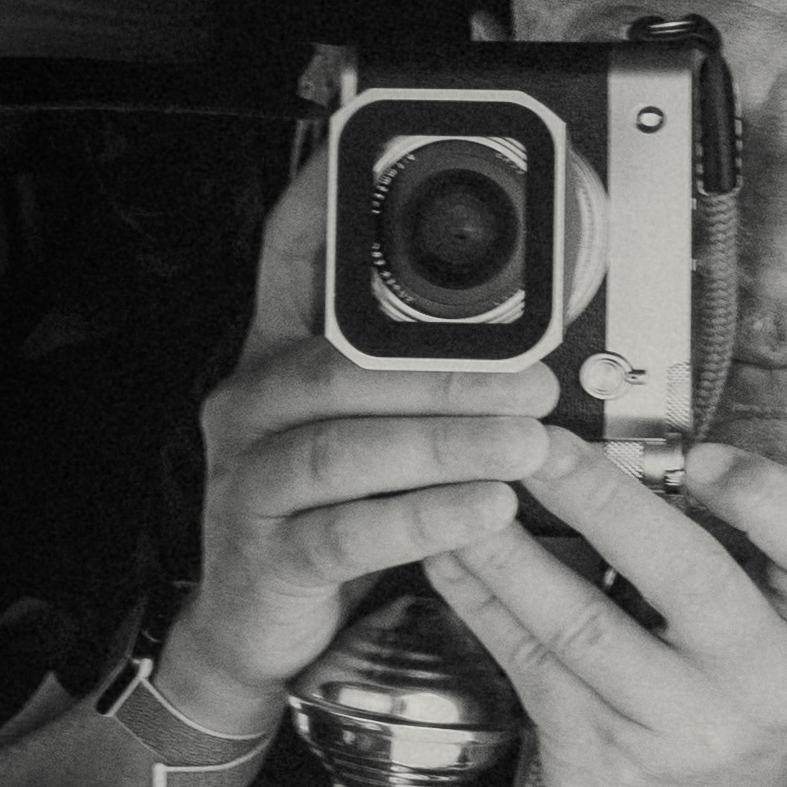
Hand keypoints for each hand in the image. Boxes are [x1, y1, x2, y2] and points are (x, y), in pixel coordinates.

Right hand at [146, 180, 561, 736]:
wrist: (259, 633)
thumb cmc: (327, 520)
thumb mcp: (365, 435)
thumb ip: (409, 378)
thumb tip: (514, 333)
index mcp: (278, 362)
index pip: (289, 260)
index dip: (323, 202)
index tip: (369, 153)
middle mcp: (252, 409)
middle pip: (338, 367)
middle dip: (447, 373)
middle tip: (536, 382)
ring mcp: (250, 482)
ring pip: (344, 448)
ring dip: (444, 443)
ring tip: (526, 446)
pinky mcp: (267, 553)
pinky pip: (346, 532)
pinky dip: (422, 520)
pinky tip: (484, 512)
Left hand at [425, 435, 786, 786]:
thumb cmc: (719, 711)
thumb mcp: (752, 638)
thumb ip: (715, 552)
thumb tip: (615, 438)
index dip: (774, 498)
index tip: (705, 456)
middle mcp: (758, 683)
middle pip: (687, 575)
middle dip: (601, 496)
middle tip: (537, 440)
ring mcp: (679, 729)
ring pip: (584, 623)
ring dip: (511, 547)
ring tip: (465, 487)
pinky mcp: (601, 758)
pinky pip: (531, 664)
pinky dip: (483, 601)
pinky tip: (450, 558)